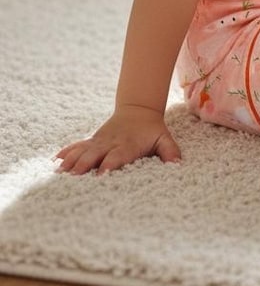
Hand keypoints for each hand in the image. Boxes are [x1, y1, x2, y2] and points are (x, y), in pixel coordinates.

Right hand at [55, 106, 180, 174]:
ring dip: (72, 160)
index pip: (118, 156)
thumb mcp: (164, 138)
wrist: (138, 109)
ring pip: (84, 150)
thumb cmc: (152, 130)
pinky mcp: (93, 140)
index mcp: (128, 145)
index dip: (110, 164)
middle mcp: (111, 143)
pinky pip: (78, 145)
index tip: (101, 175)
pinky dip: (68, 152)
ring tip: (60, 171)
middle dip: (85, 164)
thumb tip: (177, 165)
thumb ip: (170, 152)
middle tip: (73, 176)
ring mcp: (100, 141)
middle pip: (96, 154)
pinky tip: (56, 159)